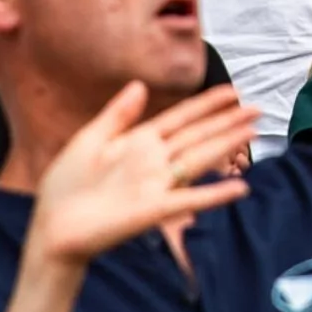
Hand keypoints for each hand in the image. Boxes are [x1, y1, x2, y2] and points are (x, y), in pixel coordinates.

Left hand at [22, 81, 256, 272]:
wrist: (53, 227)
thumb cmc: (65, 186)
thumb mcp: (88, 140)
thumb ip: (117, 115)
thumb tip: (140, 84)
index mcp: (139, 141)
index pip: (181, 118)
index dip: (207, 105)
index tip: (232, 92)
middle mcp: (154, 161)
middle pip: (198, 135)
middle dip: (228, 121)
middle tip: (258, 108)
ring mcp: (156, 184)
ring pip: (199, 159)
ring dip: (227, 146)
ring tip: (254, 132)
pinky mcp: (153, 210)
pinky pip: (189, 200)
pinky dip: (215, 195)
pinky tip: (239, 189)